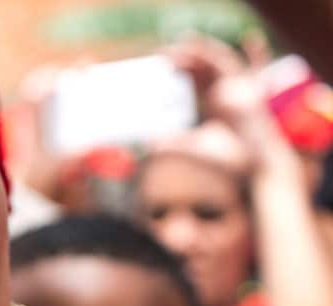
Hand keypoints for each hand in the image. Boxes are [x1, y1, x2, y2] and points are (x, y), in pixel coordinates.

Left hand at [168, 35, 296, 169]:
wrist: (254, 165)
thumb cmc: (228, 157)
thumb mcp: (195, 148)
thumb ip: (175, 144)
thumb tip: (148, 144)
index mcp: (213, 101)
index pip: (193, 77)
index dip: (178, 67)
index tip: (159, 62)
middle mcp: (225, 90)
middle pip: (203, 65)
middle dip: (184, 55)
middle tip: (162, 53)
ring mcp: (237, 88)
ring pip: (217, 61)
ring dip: (200, 51)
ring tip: (179, 46)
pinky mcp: (249, 89)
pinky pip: (238, 65)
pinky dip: (229, 54)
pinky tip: (228, 43)